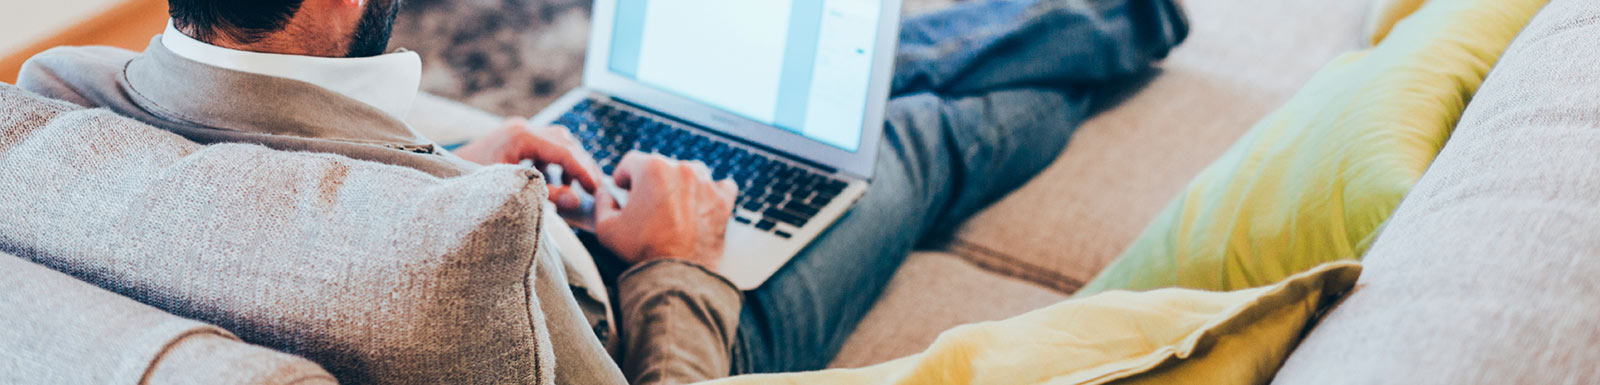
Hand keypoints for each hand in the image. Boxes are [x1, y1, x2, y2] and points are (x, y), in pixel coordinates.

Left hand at [454, 118, 602, 211]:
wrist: (437, 176)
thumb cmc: (468, 186)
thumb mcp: (508, 191)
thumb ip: (544, 194)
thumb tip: (576, 199)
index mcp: (520, 135)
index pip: (564, 151)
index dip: (584, 170)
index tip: (598, 189)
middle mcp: (521, 127)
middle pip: (565, 141)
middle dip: (583, 165)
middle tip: (597, 189)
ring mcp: (518, 131)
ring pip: (558, 141)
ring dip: (571, 163)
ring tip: (579, 188)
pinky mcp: (515, 139)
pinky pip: (546, 147)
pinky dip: (557, 163)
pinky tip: (558, 183)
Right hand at [595, 152, 737, 269]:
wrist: (678, 276)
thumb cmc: (642, 252)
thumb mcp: (606, 228)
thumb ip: (601, 203)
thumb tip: (605, 193)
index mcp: (652, 168)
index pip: (631, 162)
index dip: (624, 178)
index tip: (624, 190)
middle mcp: (681, 169)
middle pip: (661, 168)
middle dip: (652, 184)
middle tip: (647, 208)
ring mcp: (706, 183)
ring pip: (690, 175)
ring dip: (680, 187)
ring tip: (673, 211)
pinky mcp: (724, 200)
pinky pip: (720, 187)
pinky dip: (710, 195)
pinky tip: (700, 209)